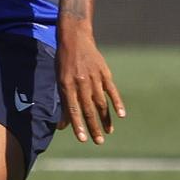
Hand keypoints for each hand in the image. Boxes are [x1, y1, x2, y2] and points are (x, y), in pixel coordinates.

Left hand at [54, 30, 124, 144]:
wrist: (75, 38)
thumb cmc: (63, 62)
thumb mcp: (59, 80)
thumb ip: (63, 103)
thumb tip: (63, 125)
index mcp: (67, 85)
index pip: (73, 110)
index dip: (78, 125)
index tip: (82, 139)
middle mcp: (81, 83)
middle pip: (88, 109)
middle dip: (93, 127)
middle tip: (98, 141)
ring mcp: (94, 78)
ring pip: (101, 102)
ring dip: (105, 119)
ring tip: (108, 132)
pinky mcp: (105, 73)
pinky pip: (112, 90)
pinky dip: (117, 103)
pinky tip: (121, 115)